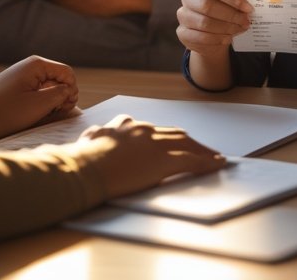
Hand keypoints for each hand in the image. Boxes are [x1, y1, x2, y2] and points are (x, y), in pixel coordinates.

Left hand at [0, 55, 78, 141]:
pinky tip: (34, 115)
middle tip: (54, 113)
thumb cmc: (6, 111)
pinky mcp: (15, 88)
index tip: (64, 107)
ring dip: (51, 102)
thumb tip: (69, 90)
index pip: (67, 73)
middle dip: (61, 96)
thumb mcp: (39, 104)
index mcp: (37, 65)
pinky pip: (36, 93)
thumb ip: (60, 94)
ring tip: (43, 115)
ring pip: (48, 88)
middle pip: (58, 80)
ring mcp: (22, 77)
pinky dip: (40, 103)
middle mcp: (30, 67)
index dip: (71, 90)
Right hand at [77, 114, 225, 197]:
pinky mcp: (163, 160)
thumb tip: (89, 137)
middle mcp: (142, 130)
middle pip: (174, 133)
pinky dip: (207, 162)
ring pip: (186, 144)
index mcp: (124, 126)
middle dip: (189, 142)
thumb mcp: (87, 144)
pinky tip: (218, 164)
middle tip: (202, 149)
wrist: (82, 169)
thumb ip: (94, 137)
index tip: (170, 142)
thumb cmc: (78, 161)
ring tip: (214, 157)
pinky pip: (191, 161)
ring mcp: (154, 143)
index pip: (152, 129)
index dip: (165, 137)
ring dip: (203, 150)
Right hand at [176, 0, 252, 61]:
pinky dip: (218, 38)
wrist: (210, 35)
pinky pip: (201, 37)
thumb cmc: (222, 13)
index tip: (246, 6)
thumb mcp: (229, 4)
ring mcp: (183, 16)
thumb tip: (247, 9)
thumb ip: (236, 3)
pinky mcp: (182, 33)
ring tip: (239, 29)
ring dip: (226, 27)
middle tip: (246, 20)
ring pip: (205, 22)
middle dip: (230, 14)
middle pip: (207, 4)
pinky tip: (228, 38)